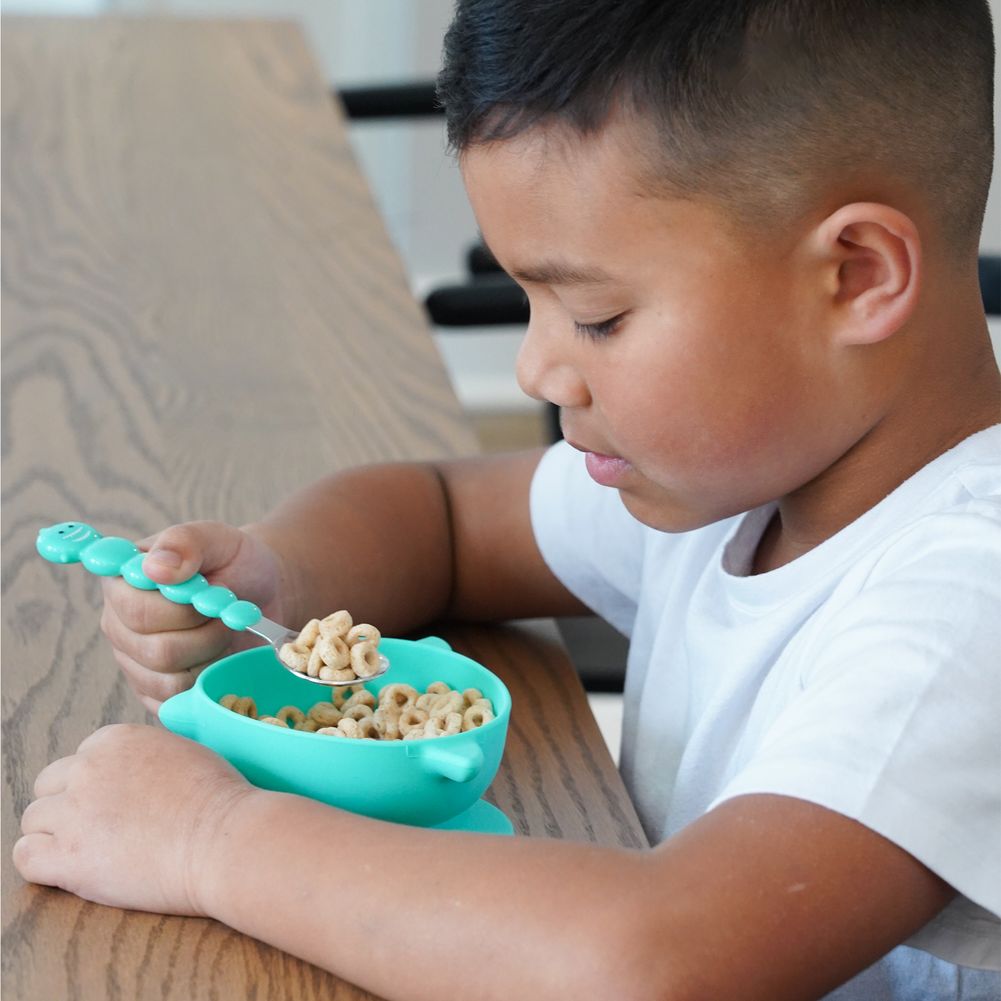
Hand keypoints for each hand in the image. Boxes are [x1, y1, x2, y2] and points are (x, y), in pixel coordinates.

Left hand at [13, 724, 255, 915]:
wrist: (223, 839)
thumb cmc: (218, 800)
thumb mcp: (184, 751)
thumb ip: (147, 755)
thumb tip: (137, 770)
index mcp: (115, 739)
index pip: (79, 759)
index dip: (94, 785)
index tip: (113, 804)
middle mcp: (87, 768)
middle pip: (48, 787)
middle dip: (68, 806)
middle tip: (99, 830)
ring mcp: (73, 812)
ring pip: (33, 822)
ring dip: (55, 836)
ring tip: (90, 853)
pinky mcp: (66, 857)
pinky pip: (25, 857)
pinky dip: (42, 865)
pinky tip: (70, 870)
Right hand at [100, 521, 284, 711]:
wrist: (263, 592)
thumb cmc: (234, 562)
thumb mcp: (217, 539)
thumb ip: (185, 543)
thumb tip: (155, 568)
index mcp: (121, 584)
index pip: (136, 611)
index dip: (181, 609)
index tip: (209, 592)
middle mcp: (119, 626)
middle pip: (157, 651)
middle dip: (207, 632)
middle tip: (226, 611)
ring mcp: (135, 664)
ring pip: (171, 680)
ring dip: (213, 654)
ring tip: (225, 628)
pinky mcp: (156, 693)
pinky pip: (180, 701)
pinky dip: (211, 680)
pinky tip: (222, 654)